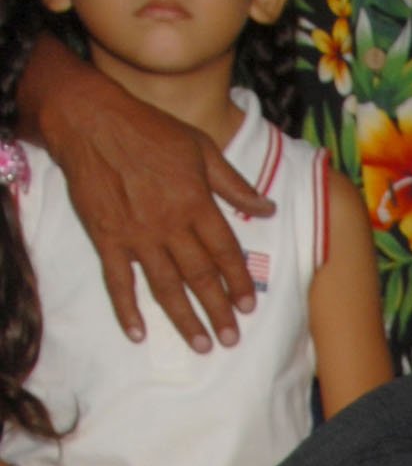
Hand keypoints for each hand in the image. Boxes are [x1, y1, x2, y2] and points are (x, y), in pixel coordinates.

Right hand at [34, 44, 272, 351]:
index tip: (249, 307)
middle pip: (200, 277)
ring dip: (185, 319)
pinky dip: (127, 309)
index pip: (225, 252)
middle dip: (218, 311)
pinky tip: (138, 334)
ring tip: (202, 346)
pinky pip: (118, 281)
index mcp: (196, 203)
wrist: (90, 120)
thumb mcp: (200, 147)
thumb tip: (268, 208)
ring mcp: (137, 235)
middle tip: (232, 339)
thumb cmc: (148, 129)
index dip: (238, 282)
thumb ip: (234, 184)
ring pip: (166, 287)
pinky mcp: (107, 238)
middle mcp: (170, 225)